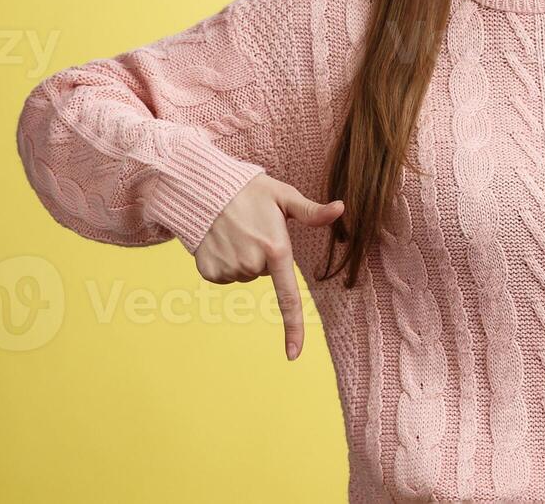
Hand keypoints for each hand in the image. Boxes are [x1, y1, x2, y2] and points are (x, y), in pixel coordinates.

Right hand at [191, 172, 344, 360]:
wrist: (202, 189)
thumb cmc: (249, 191)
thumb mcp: (283, 196)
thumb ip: (312, 211)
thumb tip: (341, 208)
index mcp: (276, 250)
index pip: (288, 297)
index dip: (293, 328)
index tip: (294, 355)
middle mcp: (252, 264)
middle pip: (263, 275)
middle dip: (261, 257)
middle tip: (251, 230)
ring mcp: (228, 270)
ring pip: (243, 275)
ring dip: (242, 258)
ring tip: (234, 232)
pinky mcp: (208, 272)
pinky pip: (224, 276)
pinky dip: (223, 261)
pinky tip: (219, 240)